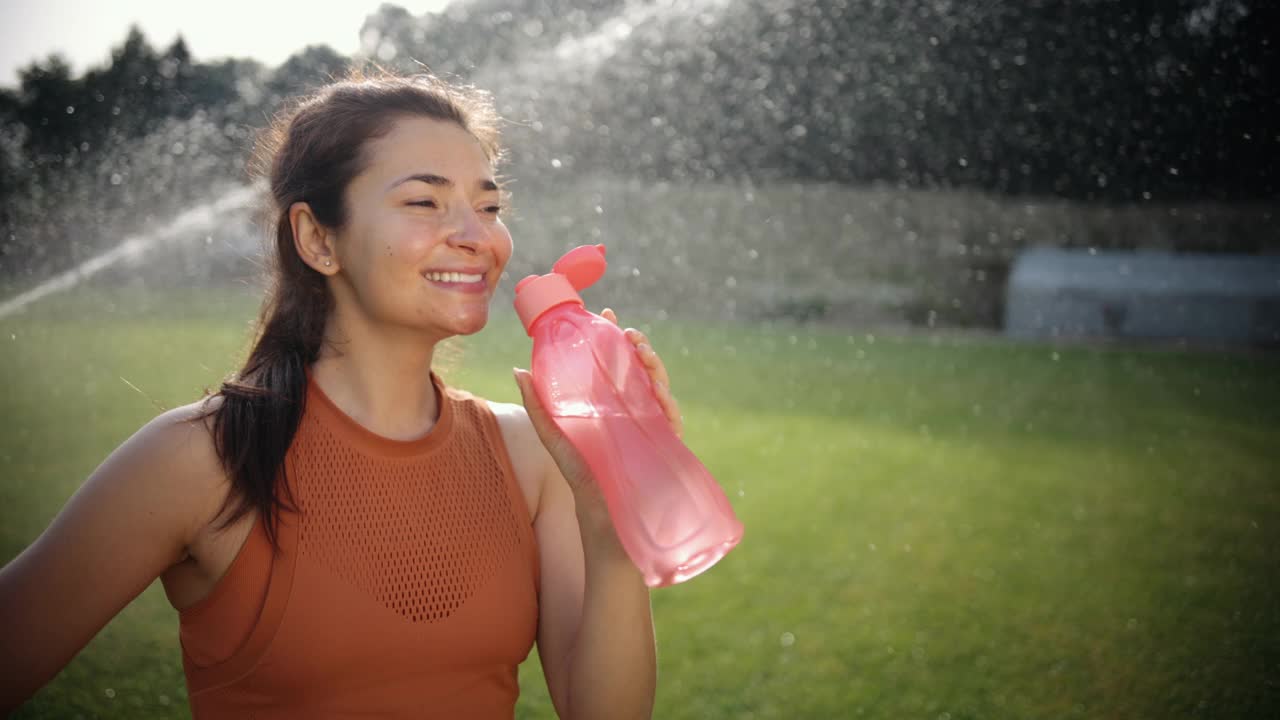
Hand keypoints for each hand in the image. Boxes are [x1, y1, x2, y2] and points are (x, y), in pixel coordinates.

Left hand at [511, 308, 684, 494]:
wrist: (605, 523)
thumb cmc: (581, 479)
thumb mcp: (554, 439)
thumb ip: (537, 407)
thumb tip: (517, 370)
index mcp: (610, 403)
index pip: (616, 361)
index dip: (614, 335)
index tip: (607, 313)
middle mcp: (634, 410)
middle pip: (641, 369)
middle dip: (639, 346)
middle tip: (629, 333)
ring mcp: (651, 426)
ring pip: (660, 387)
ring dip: (655, 366)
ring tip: (643, 354)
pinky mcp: (665, 446)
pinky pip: (673, 419)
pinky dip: (669, 404)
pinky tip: (659, 394)